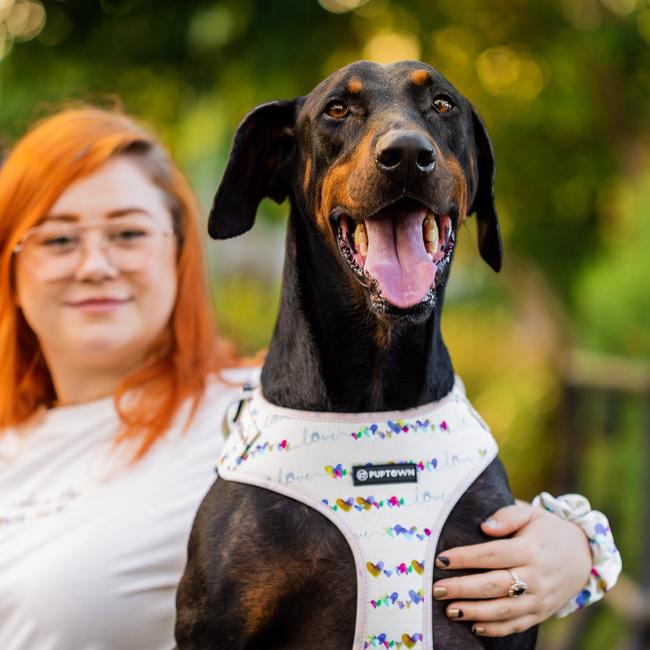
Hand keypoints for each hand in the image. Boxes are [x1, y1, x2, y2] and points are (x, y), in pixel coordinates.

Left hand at [432, 502, 591, 636]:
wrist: (584, 555)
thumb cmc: (547, 530)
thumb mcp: (531, 513)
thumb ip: (507, 516)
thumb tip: (484, 526)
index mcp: (530, 549)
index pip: (492, 554)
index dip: (465, 558)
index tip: (441, 559)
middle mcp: (535, 576)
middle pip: (493, 585)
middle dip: (462, 588)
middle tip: (437, 589)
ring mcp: (539, 598)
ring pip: (503, 610)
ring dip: (474, 612)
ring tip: (449, 610)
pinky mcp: (541, 613)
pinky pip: (517, 625)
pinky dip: (495, 629)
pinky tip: (474, 625)